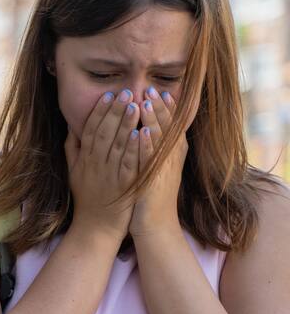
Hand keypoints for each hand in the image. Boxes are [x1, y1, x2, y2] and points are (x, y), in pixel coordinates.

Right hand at [67, 89, 140, 240]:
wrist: (96, 228)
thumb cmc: (87, 199)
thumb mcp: (73, 173)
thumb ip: (72, 149)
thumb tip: (71, 127)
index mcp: (85, 160)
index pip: (90, 131)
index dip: (99, 112)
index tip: (108, 95)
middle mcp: (95, 165)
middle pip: (104, 133)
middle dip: (115, 111)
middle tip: (126, 92)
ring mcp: (109, 175)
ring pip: (117, 145)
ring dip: (126, 124)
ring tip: (136, 104)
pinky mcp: (123, 185)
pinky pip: (128, 164)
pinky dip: (133, 148)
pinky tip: (140, 133)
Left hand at [131, 86, 190, 237]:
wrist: (155, 224)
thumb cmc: (149, 194)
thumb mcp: (154, 167)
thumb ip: (152, 148)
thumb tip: (147, 129)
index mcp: (171, 154)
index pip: (171, 125)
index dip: (165, 108)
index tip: (158, 90)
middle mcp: (171, 159)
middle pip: (168, 128)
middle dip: (159, 107)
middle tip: (151, 88)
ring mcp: (163, 170)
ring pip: (160, 140)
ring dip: (154, 120)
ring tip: (146, 101)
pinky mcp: (152, 182)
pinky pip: (149, 161)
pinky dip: (147, 146)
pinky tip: (141, 132)